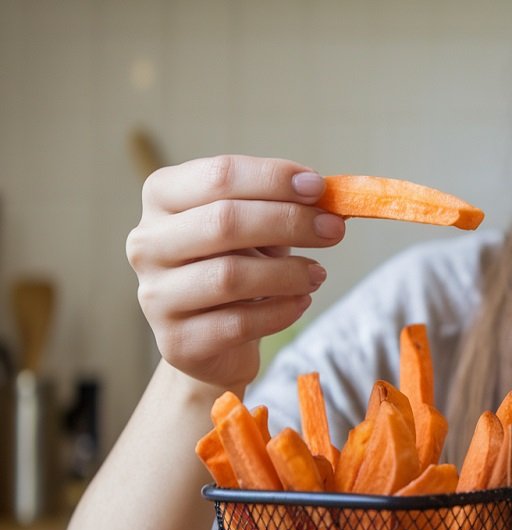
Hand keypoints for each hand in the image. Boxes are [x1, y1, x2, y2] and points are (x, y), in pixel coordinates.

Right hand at [126, 155, 345, 390]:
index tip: (319, 188)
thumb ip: (282, 204)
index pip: (219, 175)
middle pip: (224, 222)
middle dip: (289, 222)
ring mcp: (155, 294)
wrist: (215, 337)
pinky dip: (280, 311)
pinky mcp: (178, 341)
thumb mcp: (255, 225)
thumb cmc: (237, 263)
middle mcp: (147, 243)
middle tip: (333, 230)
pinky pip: (238, 323)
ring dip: (288, 273)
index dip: (273, 178)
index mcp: (162, 197)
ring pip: (230, 276)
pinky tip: (301, 302)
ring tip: (318, 273)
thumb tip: (325, 195)